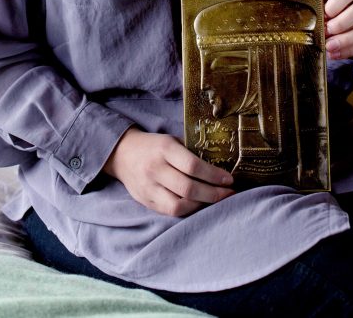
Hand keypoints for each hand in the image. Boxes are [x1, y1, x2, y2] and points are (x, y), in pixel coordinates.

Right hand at [103, 127, 234, 216]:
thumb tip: (219, 165)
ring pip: (179, 205)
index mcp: (164, 149)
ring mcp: (149, 188)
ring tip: (215, 201)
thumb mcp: (171, 140)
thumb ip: (190, 152)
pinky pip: (170, 211)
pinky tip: (198, 205)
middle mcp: (155, 169)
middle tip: (229, 194)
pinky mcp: (146, 201)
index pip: (193, 166)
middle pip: (188, 188)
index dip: (214, 175)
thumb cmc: (153, 145)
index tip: (229, 180)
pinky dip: (187, 210)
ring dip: (201, 205)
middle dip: (213, 194)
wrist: (122, 153)